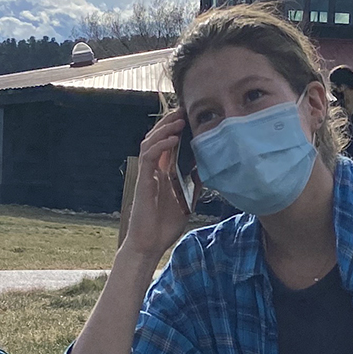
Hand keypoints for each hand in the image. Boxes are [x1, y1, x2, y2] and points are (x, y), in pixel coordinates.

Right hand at [122, 109, 194, 263]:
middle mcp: (153, 170)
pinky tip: (172, 140)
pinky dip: (160, 146)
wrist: (150, 244)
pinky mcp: (143, 181)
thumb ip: (195, 183)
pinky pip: (148, 157)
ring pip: (150, 142)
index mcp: (163, 172)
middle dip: (169, 122)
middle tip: (184, 110)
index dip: (176, 128)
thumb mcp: (188, 199)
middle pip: (157, 137)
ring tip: (178, 120)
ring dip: (164, 129)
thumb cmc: (165, 225)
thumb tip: (209, 167)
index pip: (168, 143)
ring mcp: (147, 174)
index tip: (190, 116)